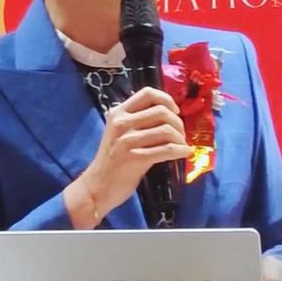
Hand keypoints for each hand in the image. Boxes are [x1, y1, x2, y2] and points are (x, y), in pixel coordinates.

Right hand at [68, 88, 191, 226]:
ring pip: (167, 130)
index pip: (148, 93)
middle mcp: (122, 123)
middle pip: (162, 112)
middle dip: (178, 123)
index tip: (175, 111)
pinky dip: (180, 150)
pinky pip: (167, 149)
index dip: (167, 99)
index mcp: (118, 113)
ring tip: (182, 146)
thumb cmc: (113, 160)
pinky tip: (184, 153)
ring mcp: (127, 140)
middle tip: (181, 134)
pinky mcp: (135, 158)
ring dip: (181, 138)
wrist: (97, 187)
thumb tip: (170, 115)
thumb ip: (138, 121)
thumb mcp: (120, 133)